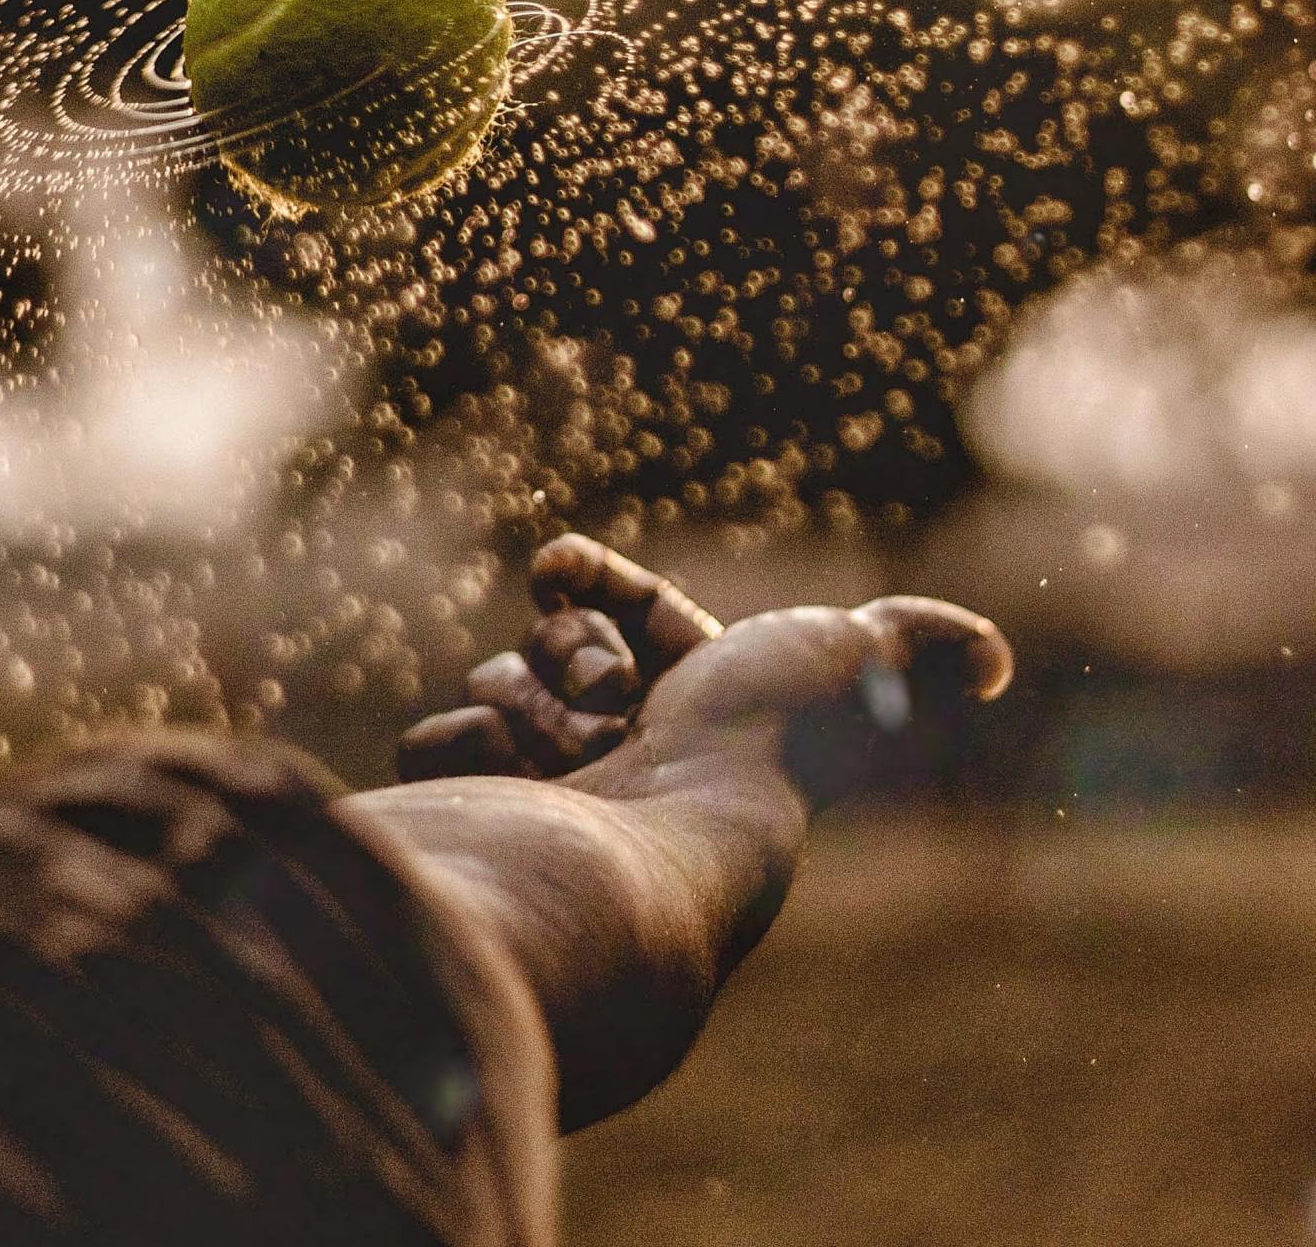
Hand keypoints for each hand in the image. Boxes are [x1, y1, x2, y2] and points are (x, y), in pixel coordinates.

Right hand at [356, 535, 1011, 1129]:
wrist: (663, 853)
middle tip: (608, 690)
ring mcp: (538, 795)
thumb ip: (910, 641)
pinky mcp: (474, 825)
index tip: (555, 571)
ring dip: (525, 701)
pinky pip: (433, 746)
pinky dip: (462, 750)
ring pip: (492, 687)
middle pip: (552, 645)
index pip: (620, 610)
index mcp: (686, 714)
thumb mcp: (849, 666)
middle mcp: (612, 757)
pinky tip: (507, 780)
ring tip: (574, 748)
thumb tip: (992, 659)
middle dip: (571, 649)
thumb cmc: (757, 754)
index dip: (588, 579)